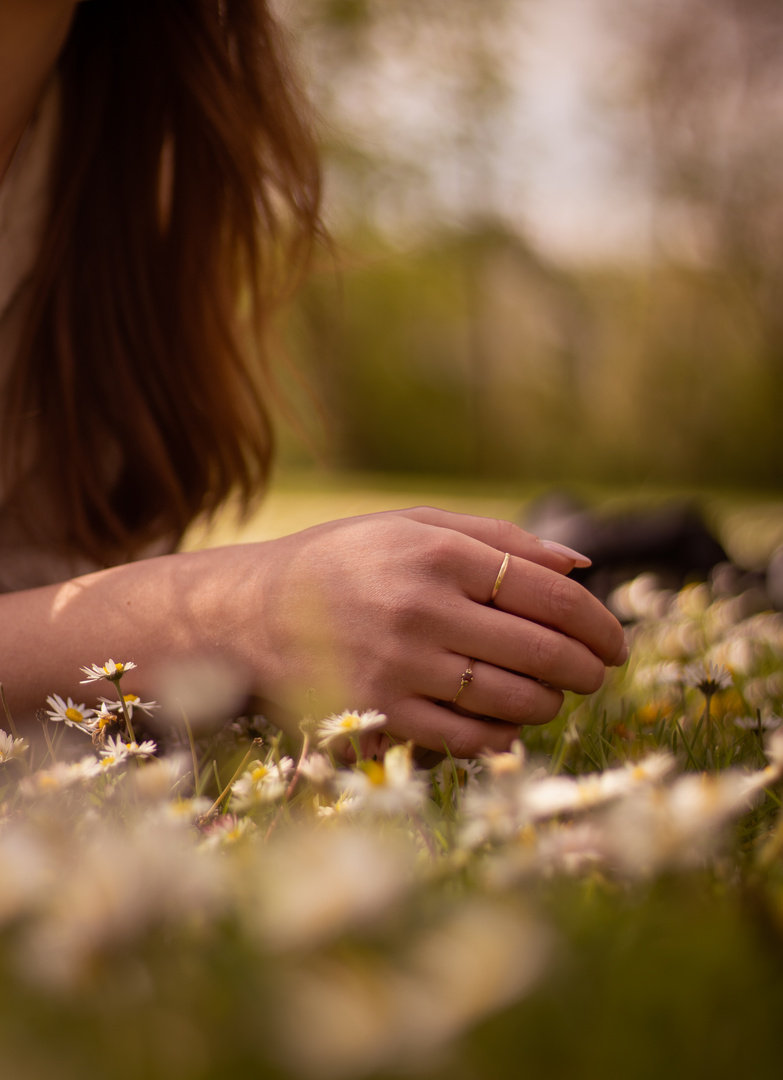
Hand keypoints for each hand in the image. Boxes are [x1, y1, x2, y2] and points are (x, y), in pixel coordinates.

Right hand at [221, 507, 626, 758]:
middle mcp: (420, 608)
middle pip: (542, 651)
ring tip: (553, 695)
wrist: (251, 614)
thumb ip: (498, 537)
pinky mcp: (378, 714)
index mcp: (437, 553)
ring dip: (550, 703)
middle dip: (587, 669)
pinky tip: (509, 723)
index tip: (616, 641)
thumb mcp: (413, 526)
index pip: (550, 594)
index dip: (598, 622)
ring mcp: (398, 666)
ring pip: (512, 700)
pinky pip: (467, 738)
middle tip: (597, 673)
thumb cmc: (345, 562)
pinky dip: (503, 736)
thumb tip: (582, 562)